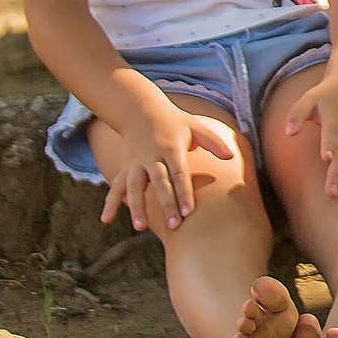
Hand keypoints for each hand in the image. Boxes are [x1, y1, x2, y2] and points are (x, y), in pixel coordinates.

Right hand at [101, 104, 234, 232]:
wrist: (141, 110)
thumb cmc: (174, 122)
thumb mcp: (195, 126)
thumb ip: (214, 141)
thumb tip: (231, 156)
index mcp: (171, 148)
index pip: (179, 173)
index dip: (184, 192)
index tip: (189, 212)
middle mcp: (151, 157)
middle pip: (159, 183)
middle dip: (166, 205)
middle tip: (174, 226)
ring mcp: (135, 163)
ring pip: (134, 187)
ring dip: (136, 207)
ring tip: (140, 227)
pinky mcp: (125, 168)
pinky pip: (116, 187)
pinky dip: (110, 203)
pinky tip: (105, 220)